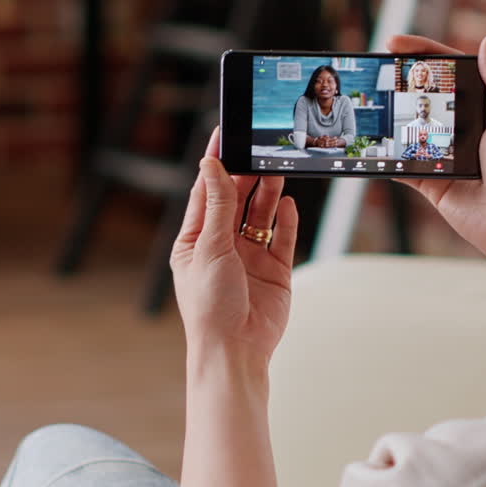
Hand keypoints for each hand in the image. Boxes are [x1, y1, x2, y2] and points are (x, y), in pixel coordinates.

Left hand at [171, 128, 298, 361]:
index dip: (215, 163)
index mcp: (195, 241)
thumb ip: (217, 205)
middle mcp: (222, 245)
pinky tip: (289, 204)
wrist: (237, 351)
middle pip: (236, 199)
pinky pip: (283, 237)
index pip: (206, 191)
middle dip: (247, 174)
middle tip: (260, 149)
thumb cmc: (210, 307)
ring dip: (268, 192)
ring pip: (261, 214)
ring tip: (278, 168)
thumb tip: (211, 166)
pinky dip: (287, 220)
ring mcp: (250, 257)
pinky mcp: (275, 270)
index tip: (224, 135)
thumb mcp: (210, 248)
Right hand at [388, 35, 485, 307]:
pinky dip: (386, 155)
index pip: (448, 70)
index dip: (422, 53)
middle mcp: (461, 127)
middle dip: (399, 79)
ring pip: (410, 126)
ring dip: (389, 114)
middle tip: (376, 66)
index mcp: (482, 107)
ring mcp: (443, 153)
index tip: (394, 43)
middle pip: (424, 94)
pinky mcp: (430, 180)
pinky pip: (402, 164)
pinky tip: (370, 142)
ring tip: (369, 99)